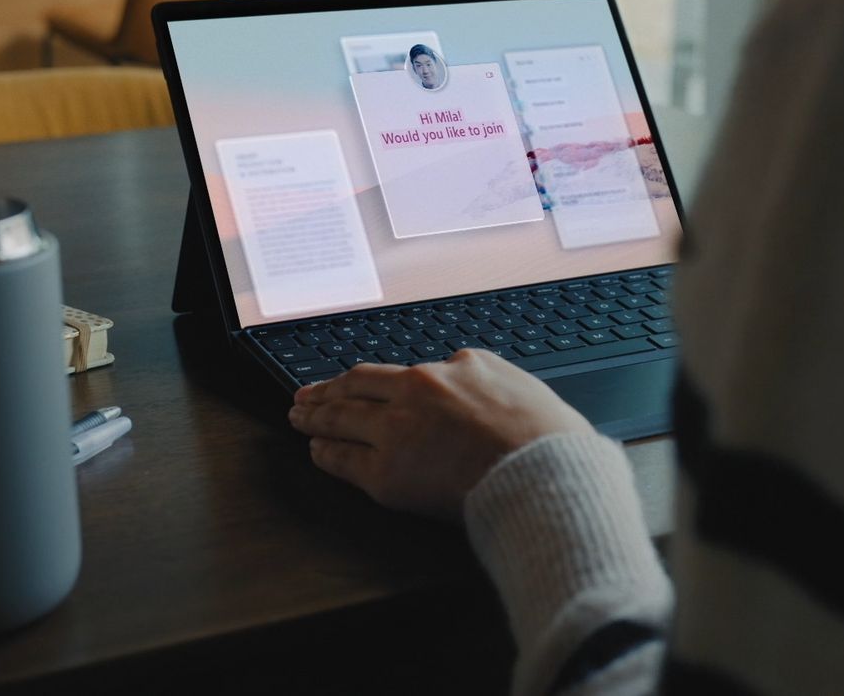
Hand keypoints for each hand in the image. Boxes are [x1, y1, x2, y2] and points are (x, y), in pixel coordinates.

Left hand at [287, 349, 590, 520]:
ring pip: (341, 419)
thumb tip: (462, 368)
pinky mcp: (387, 474)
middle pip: (355, 388)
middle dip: (325, 392)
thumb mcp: (516, 383)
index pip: (391, 373)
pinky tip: (316, 452)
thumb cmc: (544, 437)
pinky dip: (325, 453)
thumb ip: (481, 374)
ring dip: (314, 418)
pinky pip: (343, 461)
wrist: (543, 473)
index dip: (362, 379)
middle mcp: (415, 393)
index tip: (350, 382)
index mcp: (448, 369)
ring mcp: (396, 433)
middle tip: (304, 395)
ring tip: (299, 419)